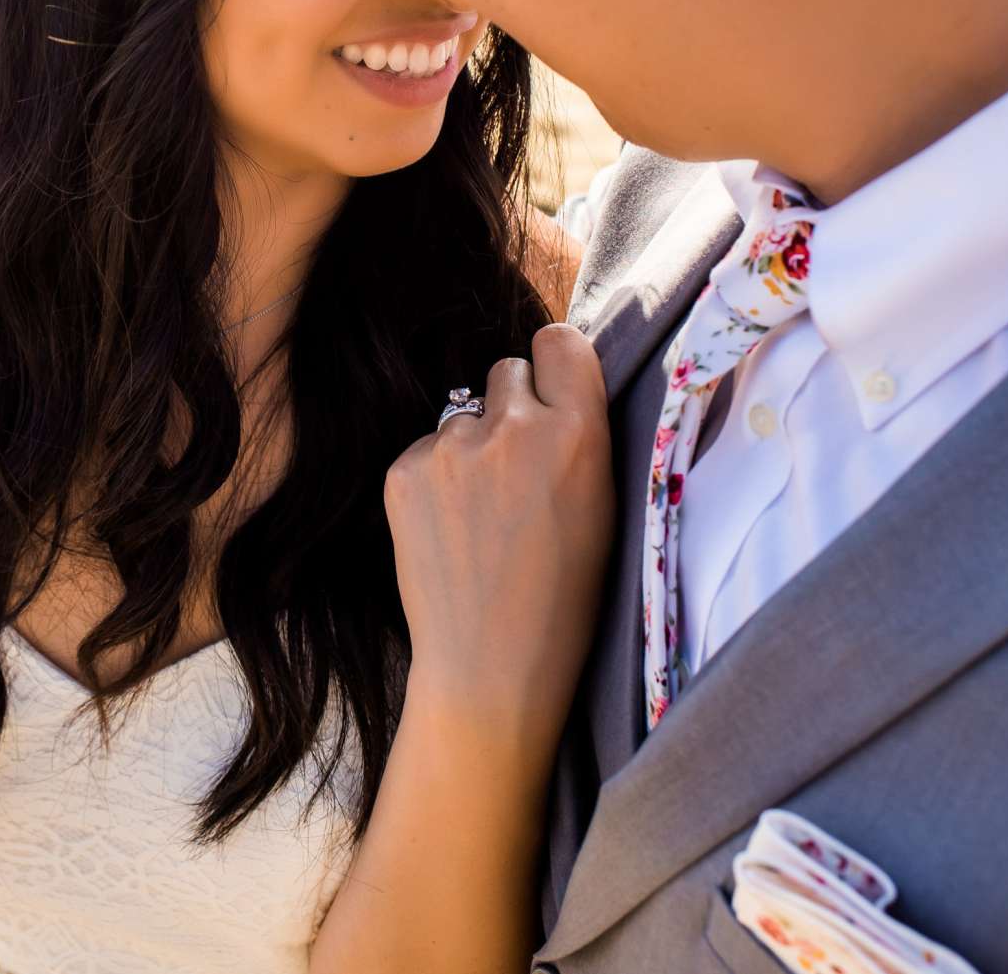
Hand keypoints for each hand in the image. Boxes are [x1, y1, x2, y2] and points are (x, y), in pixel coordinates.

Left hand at [384, 322, 613, 749]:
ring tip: (483, 515)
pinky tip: (451, 529)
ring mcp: (451, 448)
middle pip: (508, 371)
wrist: (491, 666)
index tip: (554, 391)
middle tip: (519, 468)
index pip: (560, 341)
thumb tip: (552, 385)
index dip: (555, 365)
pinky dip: (436, 479)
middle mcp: (513, 427)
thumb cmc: (564, 598)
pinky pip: (426, 449)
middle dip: (514, 407)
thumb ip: (579, 435)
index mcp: (578, 433)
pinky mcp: (404, 472)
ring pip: (463, 415)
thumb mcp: (603, 507)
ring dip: (472, 447)